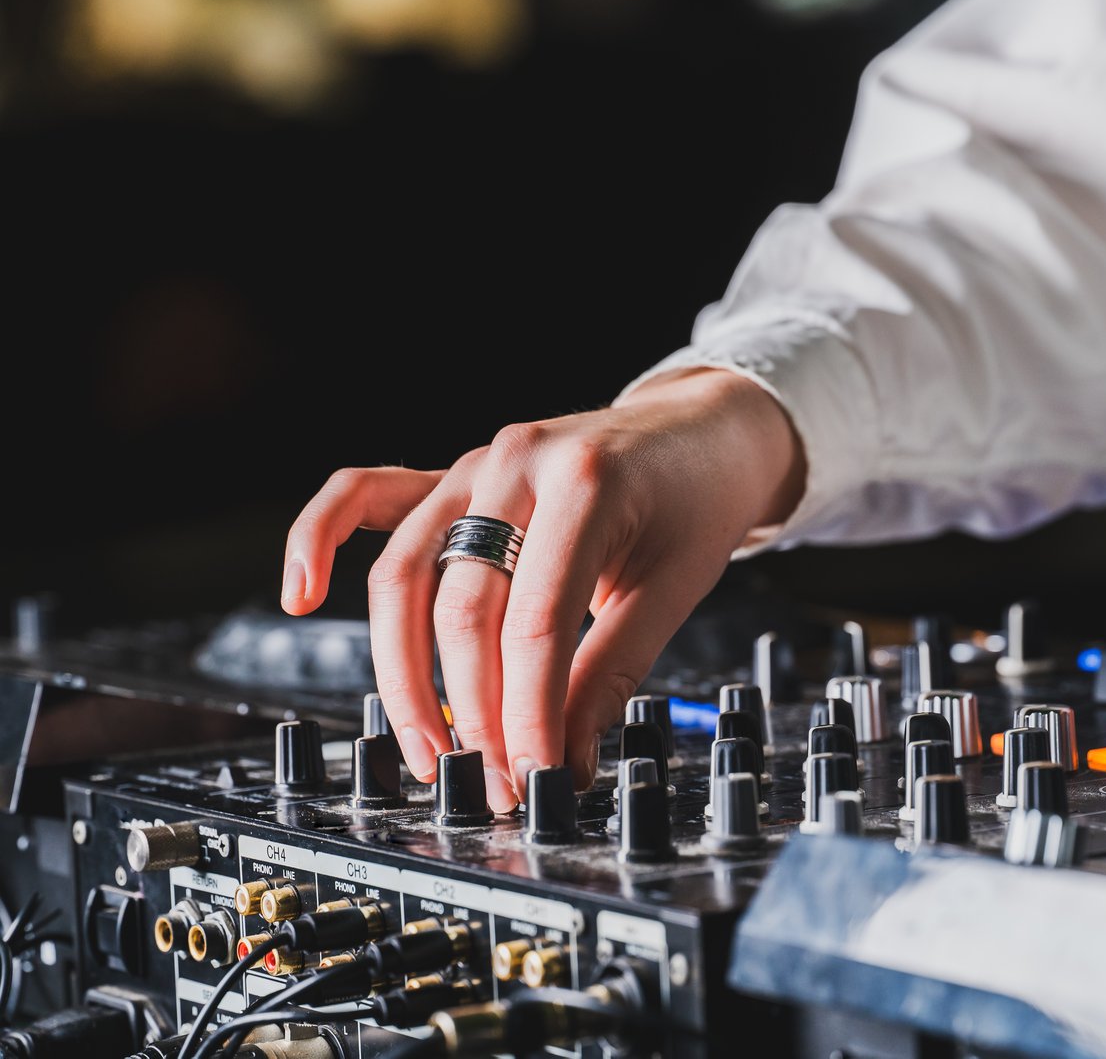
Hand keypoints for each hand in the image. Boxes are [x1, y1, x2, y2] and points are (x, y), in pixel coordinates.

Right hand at [280, 369, 805, 807]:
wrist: (703, 427)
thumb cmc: (695, 498)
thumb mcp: (673, 588)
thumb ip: (611, 674)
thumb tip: (566, 762)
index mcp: (584, 483)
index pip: (537, 624)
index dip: (527, 714)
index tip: (532, 778)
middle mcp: (515, 464)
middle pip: (464, 606)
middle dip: (473, 709)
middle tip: (494, 781)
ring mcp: (473, 465)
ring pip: (405, 574)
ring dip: (404, 672)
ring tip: (428, 749)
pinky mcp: (449, 475)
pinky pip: (365, 497)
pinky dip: (319, 540)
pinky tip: (298, 593)